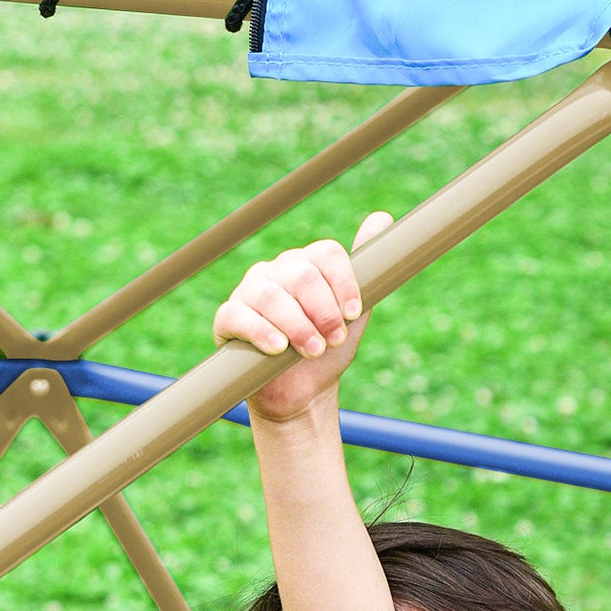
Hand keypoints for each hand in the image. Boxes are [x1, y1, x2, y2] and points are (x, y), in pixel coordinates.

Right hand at [213, 211, 391, 422]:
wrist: (301, 394)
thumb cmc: (325, 351)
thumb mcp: (352, 316)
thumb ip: (366, 274)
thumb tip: (383, 215)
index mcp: (307, 265)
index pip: (327, 255)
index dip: (344, 284)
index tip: (354, 315)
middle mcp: (276, 271)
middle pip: (301, 274)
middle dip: (323, 311)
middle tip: (334, 339)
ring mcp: (249, 292)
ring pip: (271, 296)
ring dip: (298, 326)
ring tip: (313, 351)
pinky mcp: (228, 319)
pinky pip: (239, 316)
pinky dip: (262, 332)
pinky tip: (278, 349)